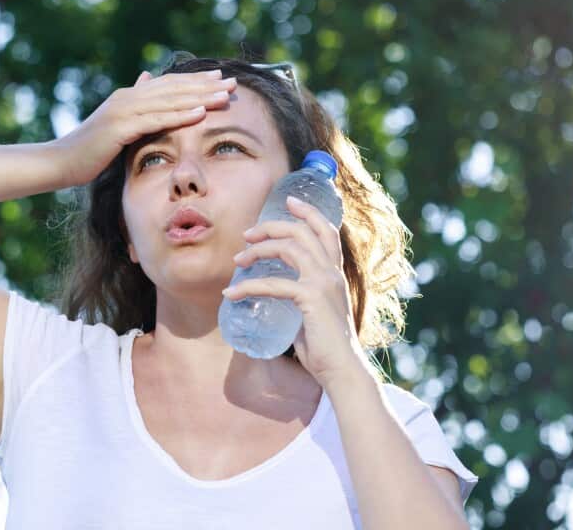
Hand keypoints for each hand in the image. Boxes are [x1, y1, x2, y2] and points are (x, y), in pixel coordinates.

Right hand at [49, 69, 236, 185]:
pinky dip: (179, 115)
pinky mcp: (120, 127)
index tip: (220, 79)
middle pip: (174, 88)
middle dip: (205, 85)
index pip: (168, 85)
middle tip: (232, 82)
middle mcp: (128, 98)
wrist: (59, 161)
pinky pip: (156, 120)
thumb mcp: (115, 126)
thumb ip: (134, 106)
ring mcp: (123, 111)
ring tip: (225, 95)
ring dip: (200, 97)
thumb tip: (146, 79)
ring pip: (169, 101)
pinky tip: (200, 113)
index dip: (195, 81)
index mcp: (129, 97)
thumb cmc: (88, 150)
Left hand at [224, 195, 366, 389]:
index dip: (308, 212)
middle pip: (302, 231)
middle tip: (247, 235)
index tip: (288, 200)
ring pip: (288, 247)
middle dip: (271, 226)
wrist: (342, 371)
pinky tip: (230, 294)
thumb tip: (275, 298)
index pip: (327, 231)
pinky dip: (248, 286)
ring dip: (258, 250)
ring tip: (238, 260)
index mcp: (335, 274)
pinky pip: (273, 284)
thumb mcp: (314, 314)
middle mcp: (332, 273)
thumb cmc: (327, 348)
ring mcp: (323, 283)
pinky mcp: (311, 298)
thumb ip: (300, 300)